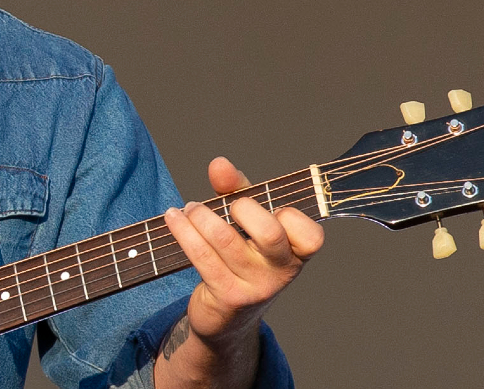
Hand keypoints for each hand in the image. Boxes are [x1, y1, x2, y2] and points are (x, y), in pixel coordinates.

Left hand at [161, 157, 323, 347]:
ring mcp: (255, 287)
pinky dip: (183, 231)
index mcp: (297, 253)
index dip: (288, 215)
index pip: (311, 234)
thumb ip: (237, 190)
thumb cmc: (242, 259)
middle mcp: (281, 272)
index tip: (263, 208)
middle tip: (228, 206)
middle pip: (270, 232)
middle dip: (242, 208)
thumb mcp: (246, 223)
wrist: (227, 319)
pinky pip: (202, 255)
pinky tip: (173, 218)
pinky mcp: (227, 296)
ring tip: (188, 208)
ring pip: (225, 239)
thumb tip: (220, 164)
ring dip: (200, 215)